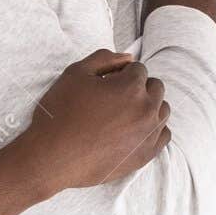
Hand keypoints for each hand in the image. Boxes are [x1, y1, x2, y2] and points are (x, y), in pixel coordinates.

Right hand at [0, 49, 170, 214]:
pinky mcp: (146, 155)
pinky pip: (163, 135)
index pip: (138, 69)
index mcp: (131, 87)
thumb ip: (104, 58)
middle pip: (155, 88)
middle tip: (115, 98)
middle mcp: (146, 110)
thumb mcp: (75, 74)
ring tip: (123, 114)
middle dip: (138, 87)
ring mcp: (148, 134)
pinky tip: (133, 130)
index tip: (107, 83)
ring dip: (147, 106)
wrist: (52, 157)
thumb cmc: (60, 113)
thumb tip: (128, 57)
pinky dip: (152, 128)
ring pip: (162, 110)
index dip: (121, 73)